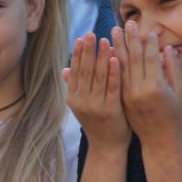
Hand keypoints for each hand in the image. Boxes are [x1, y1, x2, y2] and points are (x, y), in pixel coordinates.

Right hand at [64, 33, 130, 148]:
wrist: (107, 148)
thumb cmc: (97, 124)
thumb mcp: (82, 106)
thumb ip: (75, 87)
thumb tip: (64, 69)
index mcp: (73, 98)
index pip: (75, 71)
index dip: (78, 54)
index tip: (81, 38)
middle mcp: (81, 101)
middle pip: (85, 71)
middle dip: (88, 51)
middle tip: (91, 33)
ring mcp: (95, 106)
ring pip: (98, 77)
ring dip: (101, 57)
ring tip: (105, 40)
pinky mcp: (111, 110)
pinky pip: (112, 87)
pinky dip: (113, 72)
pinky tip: (116, 58)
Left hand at [113, 22, 181, 145]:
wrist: (158, 139)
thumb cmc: (174, 114)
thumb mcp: (180, 91)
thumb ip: (174, 69)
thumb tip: (166, 48)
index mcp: (157, 87)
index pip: (151, 58)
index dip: (149, 42)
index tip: (147, 29)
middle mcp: (140, 90)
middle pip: (134, 59)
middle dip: (131, 39)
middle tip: (127, 23)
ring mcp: (128, 95)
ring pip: (121, 66)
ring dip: (117, 47)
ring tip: (113, 31)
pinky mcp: (121, 99)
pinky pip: (116, 77)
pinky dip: (112, 63)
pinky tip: (109, 51)